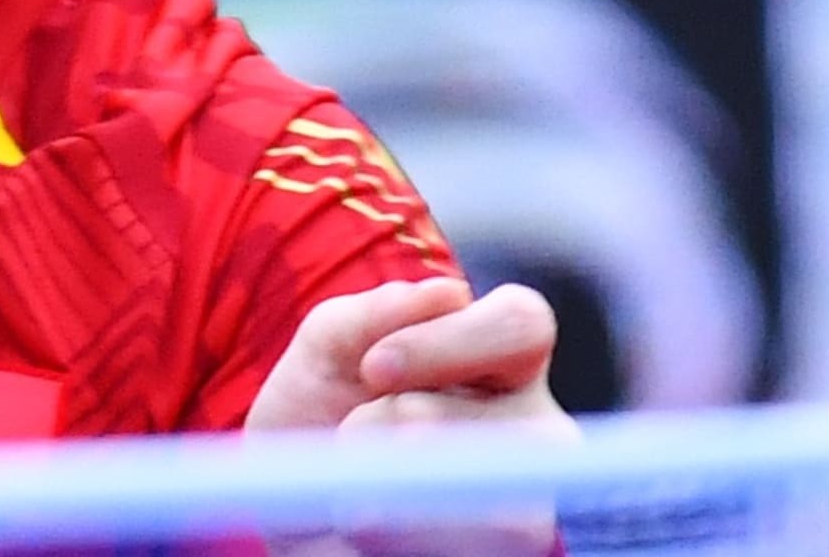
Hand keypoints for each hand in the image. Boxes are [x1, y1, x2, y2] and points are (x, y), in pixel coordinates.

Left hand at [248, 277, 576, 556]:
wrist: (294, 511)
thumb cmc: (316, 419)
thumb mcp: (322, 354)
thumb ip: (369, 316)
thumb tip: (446, 296)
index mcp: (499, 353)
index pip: (523, 322)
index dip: (451, 340)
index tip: (374, 369)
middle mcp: (535, 421)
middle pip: (520, 414)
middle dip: (416, 422)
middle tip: (353, 433)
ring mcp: (532, 496)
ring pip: (498, 489)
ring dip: (399, 482)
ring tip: (357, 482)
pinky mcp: (516, 546)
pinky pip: (477, 545)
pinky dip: (399, 533)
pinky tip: (366, 524)